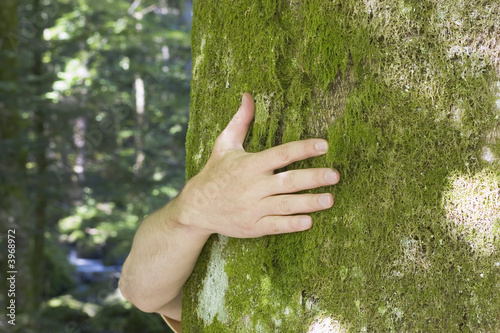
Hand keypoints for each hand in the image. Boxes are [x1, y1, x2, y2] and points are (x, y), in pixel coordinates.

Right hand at [172, 93, 339, 237]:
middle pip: (288, 181)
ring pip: (286, 205)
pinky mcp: (252, 226)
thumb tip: (247, 95)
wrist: (196, 207)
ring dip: (309, 202)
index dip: (303, 148)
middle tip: (335, 175)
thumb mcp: (224, 145)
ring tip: (330, 200)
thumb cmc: (214, 173)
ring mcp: (253, 208)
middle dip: (313, 178)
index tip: (324, 145)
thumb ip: (240, 121)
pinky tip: (309, 221)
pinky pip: (275, 226)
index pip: (281, 154)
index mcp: (249, 164)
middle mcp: (253, 186)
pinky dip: (292, 224)